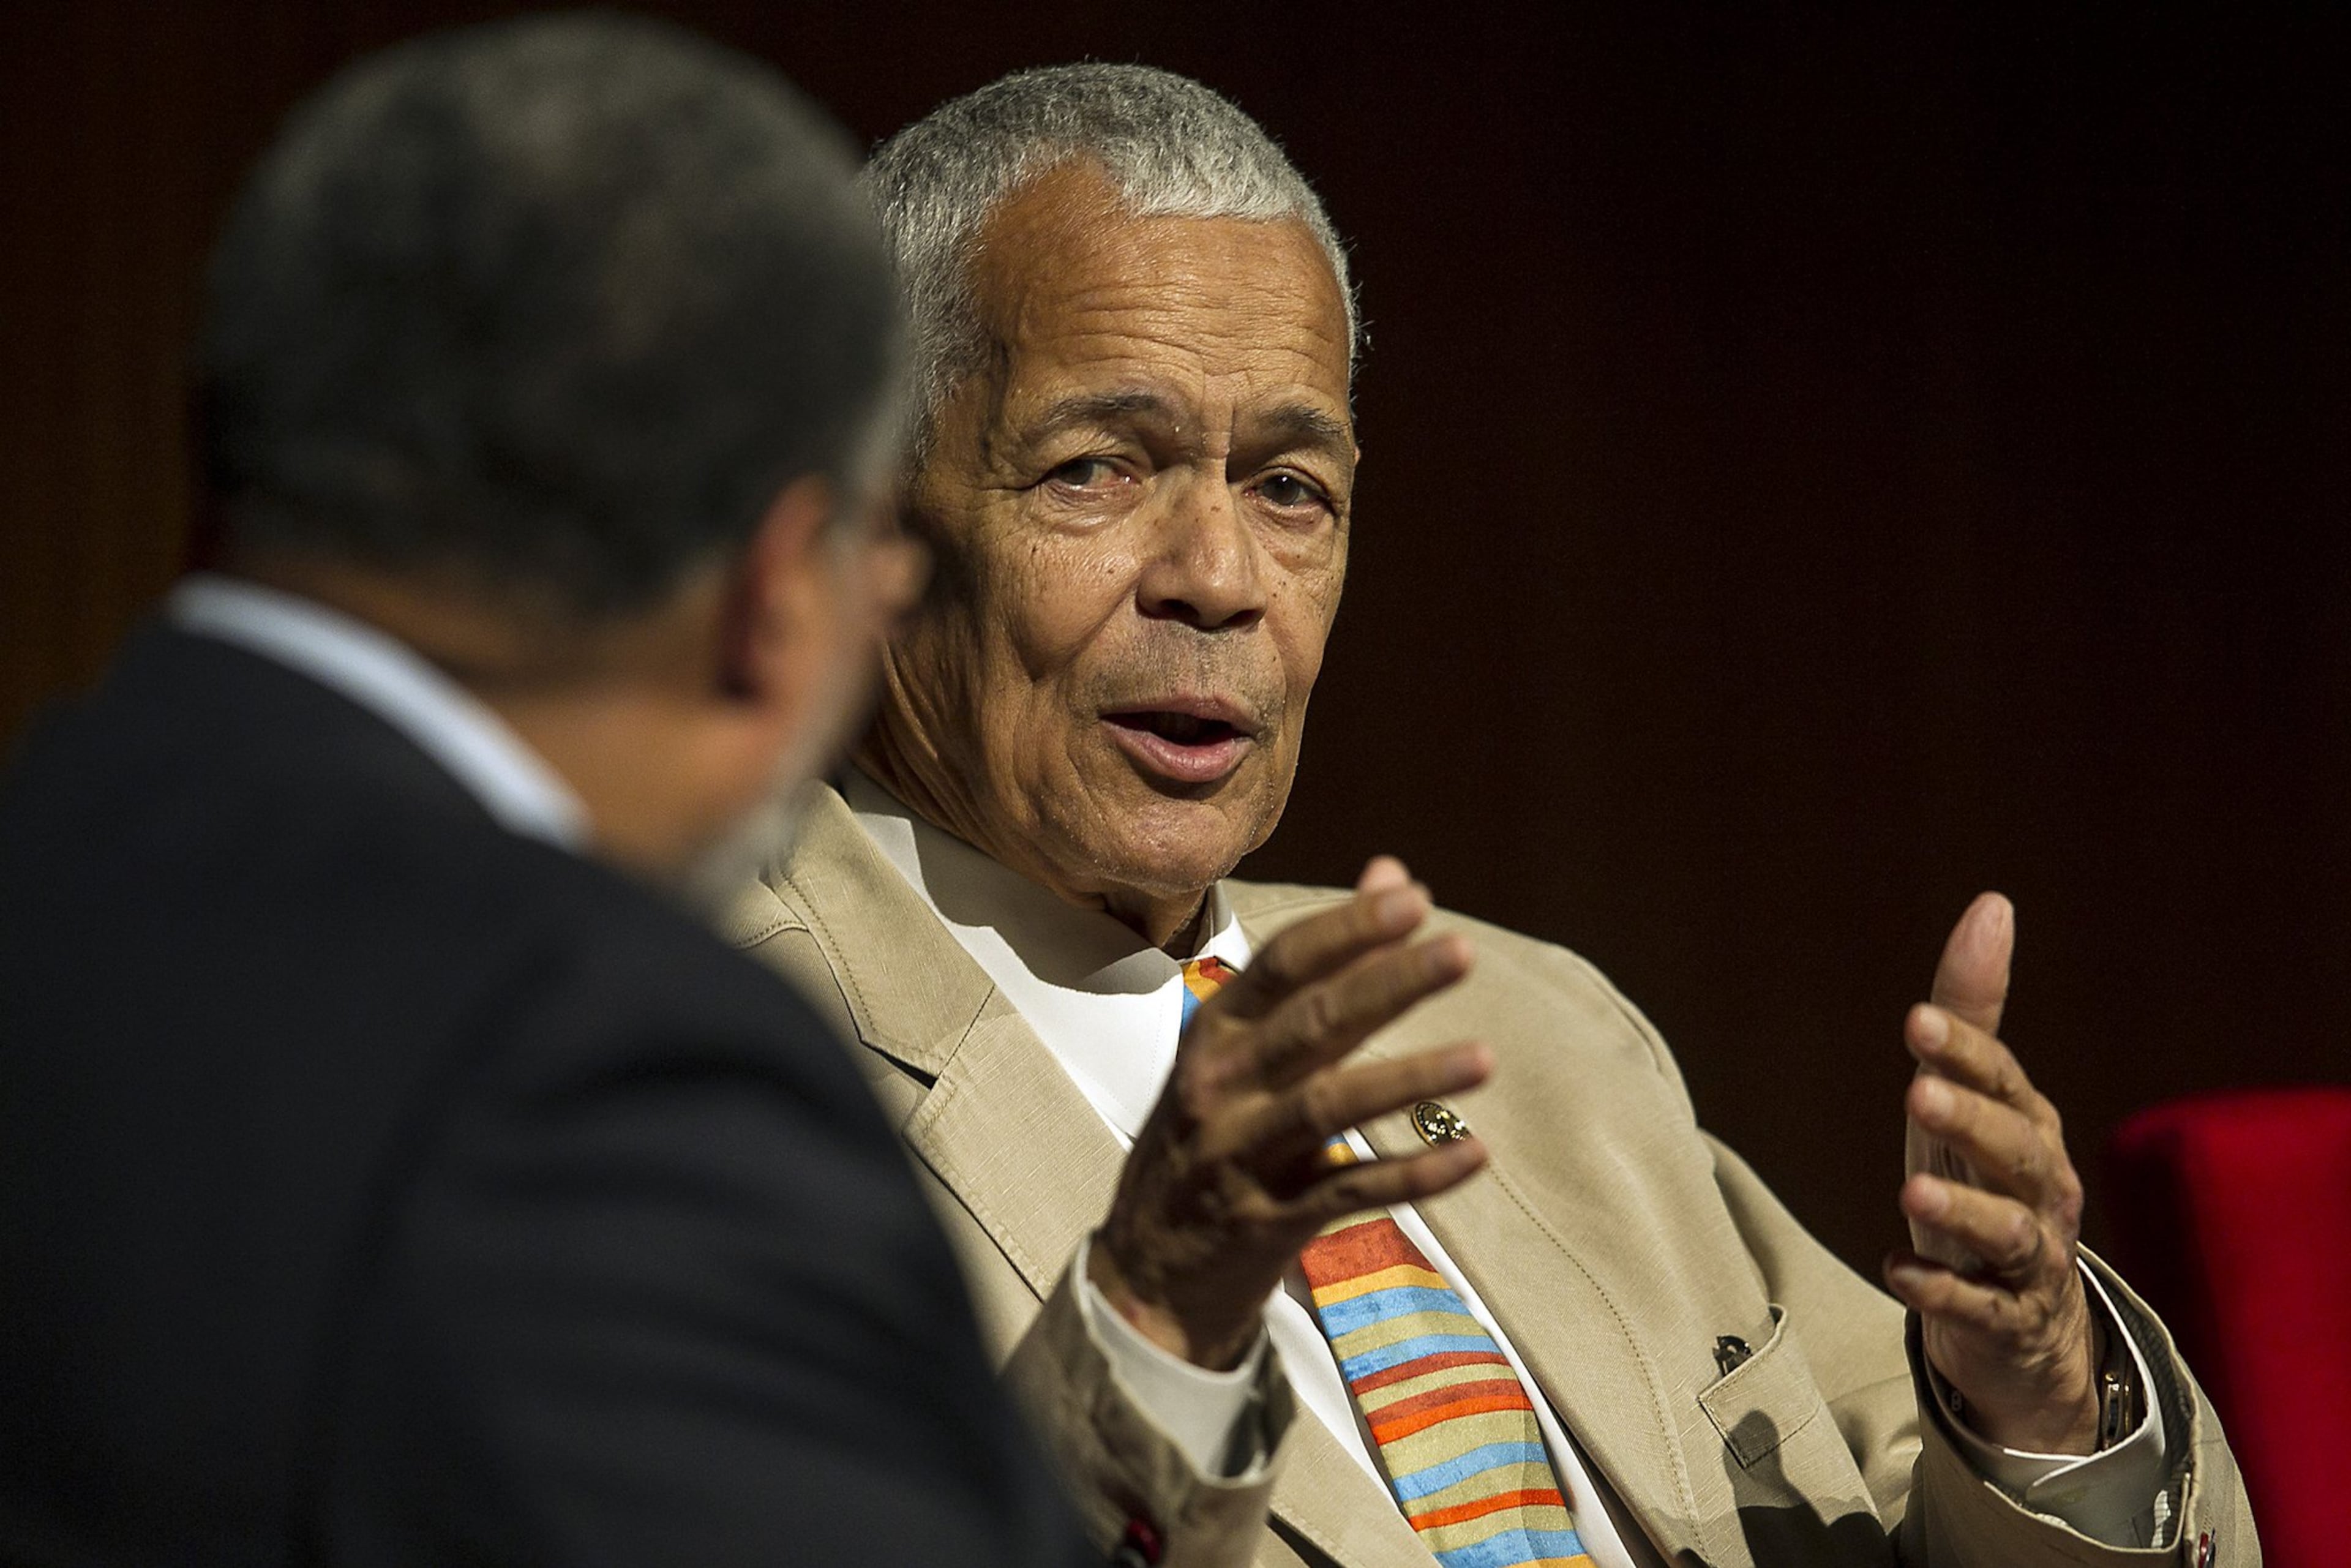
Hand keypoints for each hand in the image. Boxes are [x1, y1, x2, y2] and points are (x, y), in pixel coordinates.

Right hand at [1088, 857, 1491, 1368]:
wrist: (1145, 1275)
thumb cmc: (1208, 1139)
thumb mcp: (1242, 1052)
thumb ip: (1322, 968)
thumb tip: (1393, 874)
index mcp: (1213, 1034)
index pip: (1281, 965)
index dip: (1346, 930)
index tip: (1414, 898)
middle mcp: (1218, 1087)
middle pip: (1311, 1025)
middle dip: (1388, 984)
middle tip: (1462, 951)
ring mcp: (1238, 1157)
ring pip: (1329, 1107)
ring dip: (1410, 1080)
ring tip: (1485, 1059)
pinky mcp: (1266, 1225)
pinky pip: (1349, 1193)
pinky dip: (1413, 1174)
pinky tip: (1474, 1153)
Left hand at [1884, 893, 2101, 1453]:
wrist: (2026, 1322)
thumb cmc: (1985, 1183)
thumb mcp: (1969, 1097)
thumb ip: (1973, 1009)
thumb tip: (1992, 905)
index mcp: (2029, 1127)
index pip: (2002, 1080)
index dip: (1965, 1050)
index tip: (1918, 1019)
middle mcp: (2040, 1188)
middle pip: (2014, 1150)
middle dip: (1971, 1119)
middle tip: (1917, 1092)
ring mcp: (2030, 1257)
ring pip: (2008, 1232)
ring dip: (1961, 1209)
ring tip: (1909, 1190)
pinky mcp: (2007, 1318)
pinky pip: (1979, 1306)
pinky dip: (1942, 1291)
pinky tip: (1898, 1272)